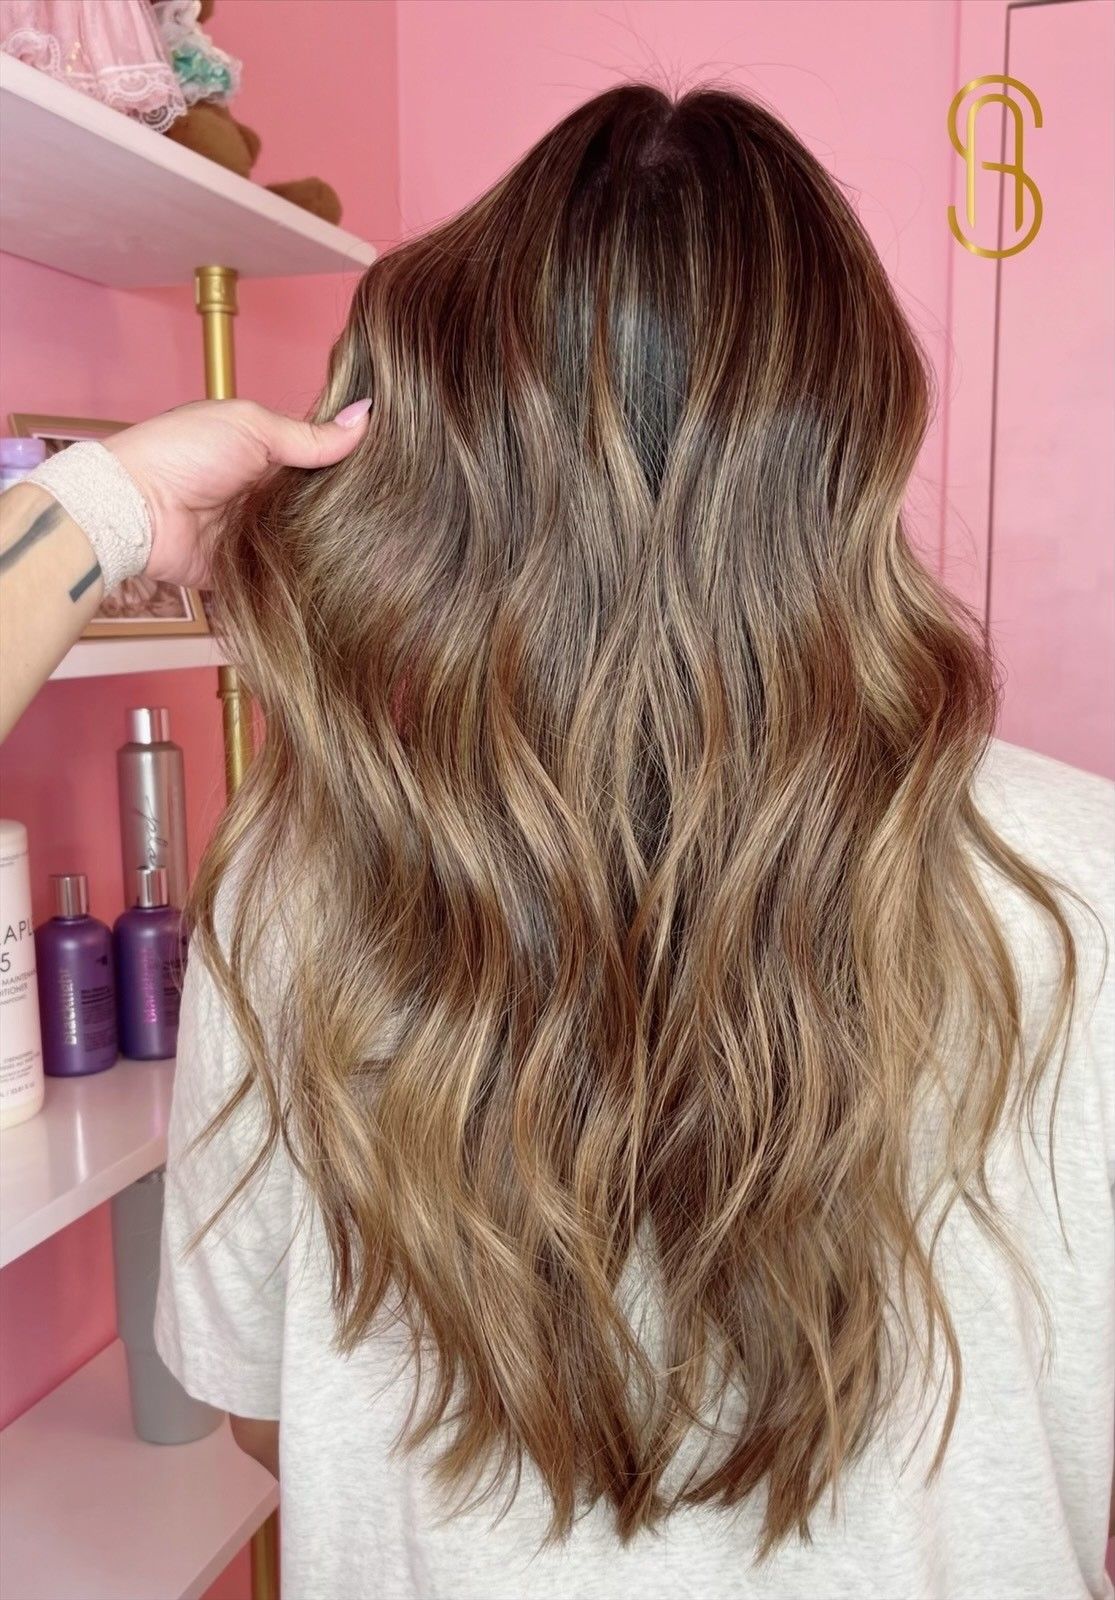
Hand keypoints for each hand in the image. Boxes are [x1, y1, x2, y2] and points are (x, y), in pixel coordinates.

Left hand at [104, 396, 370, 587]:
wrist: (136, 507)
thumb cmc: (184, 451)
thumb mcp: (253, 428)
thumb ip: (310, 435)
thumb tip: (365, 416)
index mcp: (264, 452)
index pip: (319, 456)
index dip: (351, 459)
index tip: (392, 463)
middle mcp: (264, 492)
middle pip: (319, 502)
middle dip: (348, 506)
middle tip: (391, 508)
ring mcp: (256, 532)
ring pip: (308, 540)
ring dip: (331, 542)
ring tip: (381, 541)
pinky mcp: (247, 570)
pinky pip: (286, 576)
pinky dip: (307, 575)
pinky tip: (348, 573)